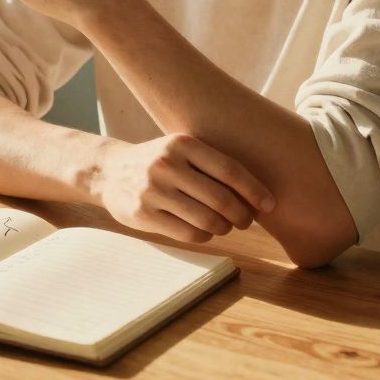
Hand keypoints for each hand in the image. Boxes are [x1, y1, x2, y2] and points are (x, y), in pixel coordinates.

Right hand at [92, 134, 275, 243]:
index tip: (270, 205)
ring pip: (207, 220)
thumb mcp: (181, 150)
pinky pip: (189, 233)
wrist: (109, 171)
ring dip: (224, 228)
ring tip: (224, 225)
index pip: (230, 169)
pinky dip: (204, 236)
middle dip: (242, 215)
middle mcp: (167, 164)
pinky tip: (202, 230)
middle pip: (221, 199)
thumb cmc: (159, 162)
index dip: (255, 190)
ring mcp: (153, 190)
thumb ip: (212, 165)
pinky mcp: (143, 214)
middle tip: (246, 221)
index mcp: (182, 143)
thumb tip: (258, 194)